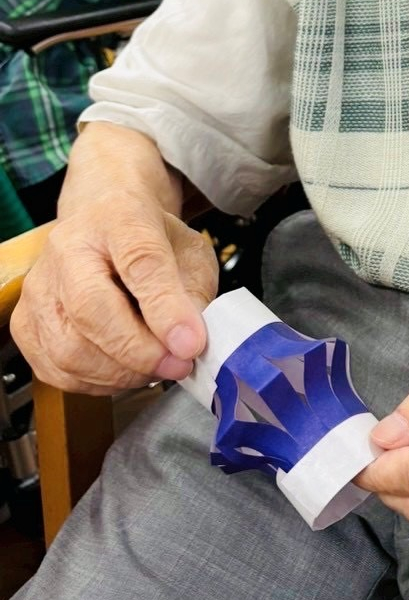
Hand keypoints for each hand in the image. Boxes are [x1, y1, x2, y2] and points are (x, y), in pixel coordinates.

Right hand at [11, 198, 216, 394]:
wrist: (104, 228)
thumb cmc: (148, 241)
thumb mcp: (190, 251)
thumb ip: (193, 293)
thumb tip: (188, 342)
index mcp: (118, 217)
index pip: (139, 261)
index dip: (166, 309)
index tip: (190, 343)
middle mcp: (66, 248)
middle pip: (90, 309)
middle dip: (140, 351)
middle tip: (177, 364)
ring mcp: (39, 288)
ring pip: (70, 349)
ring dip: (122, 372)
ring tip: (156, 365)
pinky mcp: (25, 325)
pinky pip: (59, 371)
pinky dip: (99, 381)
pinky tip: (125, 368)